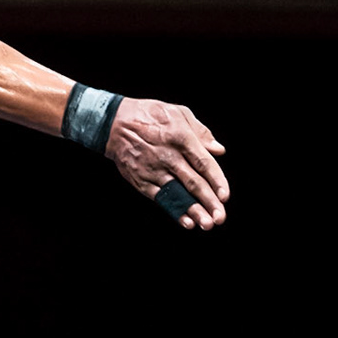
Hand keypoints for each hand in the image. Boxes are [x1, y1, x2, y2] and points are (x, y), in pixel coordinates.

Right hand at [106, 98, 229, 229]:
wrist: (112, 123)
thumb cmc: (148, 115)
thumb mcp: (178, 113)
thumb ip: (201, 132)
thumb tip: (218, 150)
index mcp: (181, 138)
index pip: (204, 164)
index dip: (217, 181)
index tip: (225, 196)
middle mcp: (168, 156)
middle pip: (193, 183)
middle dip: (209, 202)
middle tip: (220, 218)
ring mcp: (153, 170)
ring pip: (177, 193)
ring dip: (193, 210)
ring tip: (206, 224)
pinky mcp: (140, 179)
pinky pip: (159, 198)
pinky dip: (173, 210)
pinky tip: (185, 221)